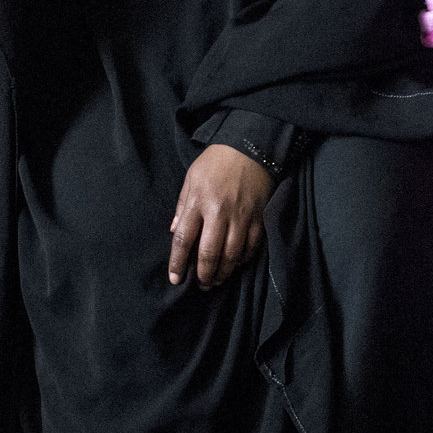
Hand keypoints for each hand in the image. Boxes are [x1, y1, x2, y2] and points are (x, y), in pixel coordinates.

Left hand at [168, 144, 274, 288]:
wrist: (249, 146)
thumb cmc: (216, 161)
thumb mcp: (191, 178)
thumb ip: (182, 205)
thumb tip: (174, 231)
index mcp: (197, 202)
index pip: (184, 239)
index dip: (178, 262)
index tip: (175, 279)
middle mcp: (218, 212)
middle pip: (209, 253)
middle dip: (203, 274)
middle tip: (201, 285)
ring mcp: (241, 216)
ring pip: (231, 254)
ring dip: (223, 272)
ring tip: (217, 280)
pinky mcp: (259, 217)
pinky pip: (251, 246)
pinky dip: (243, 260)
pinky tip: (236, 264)